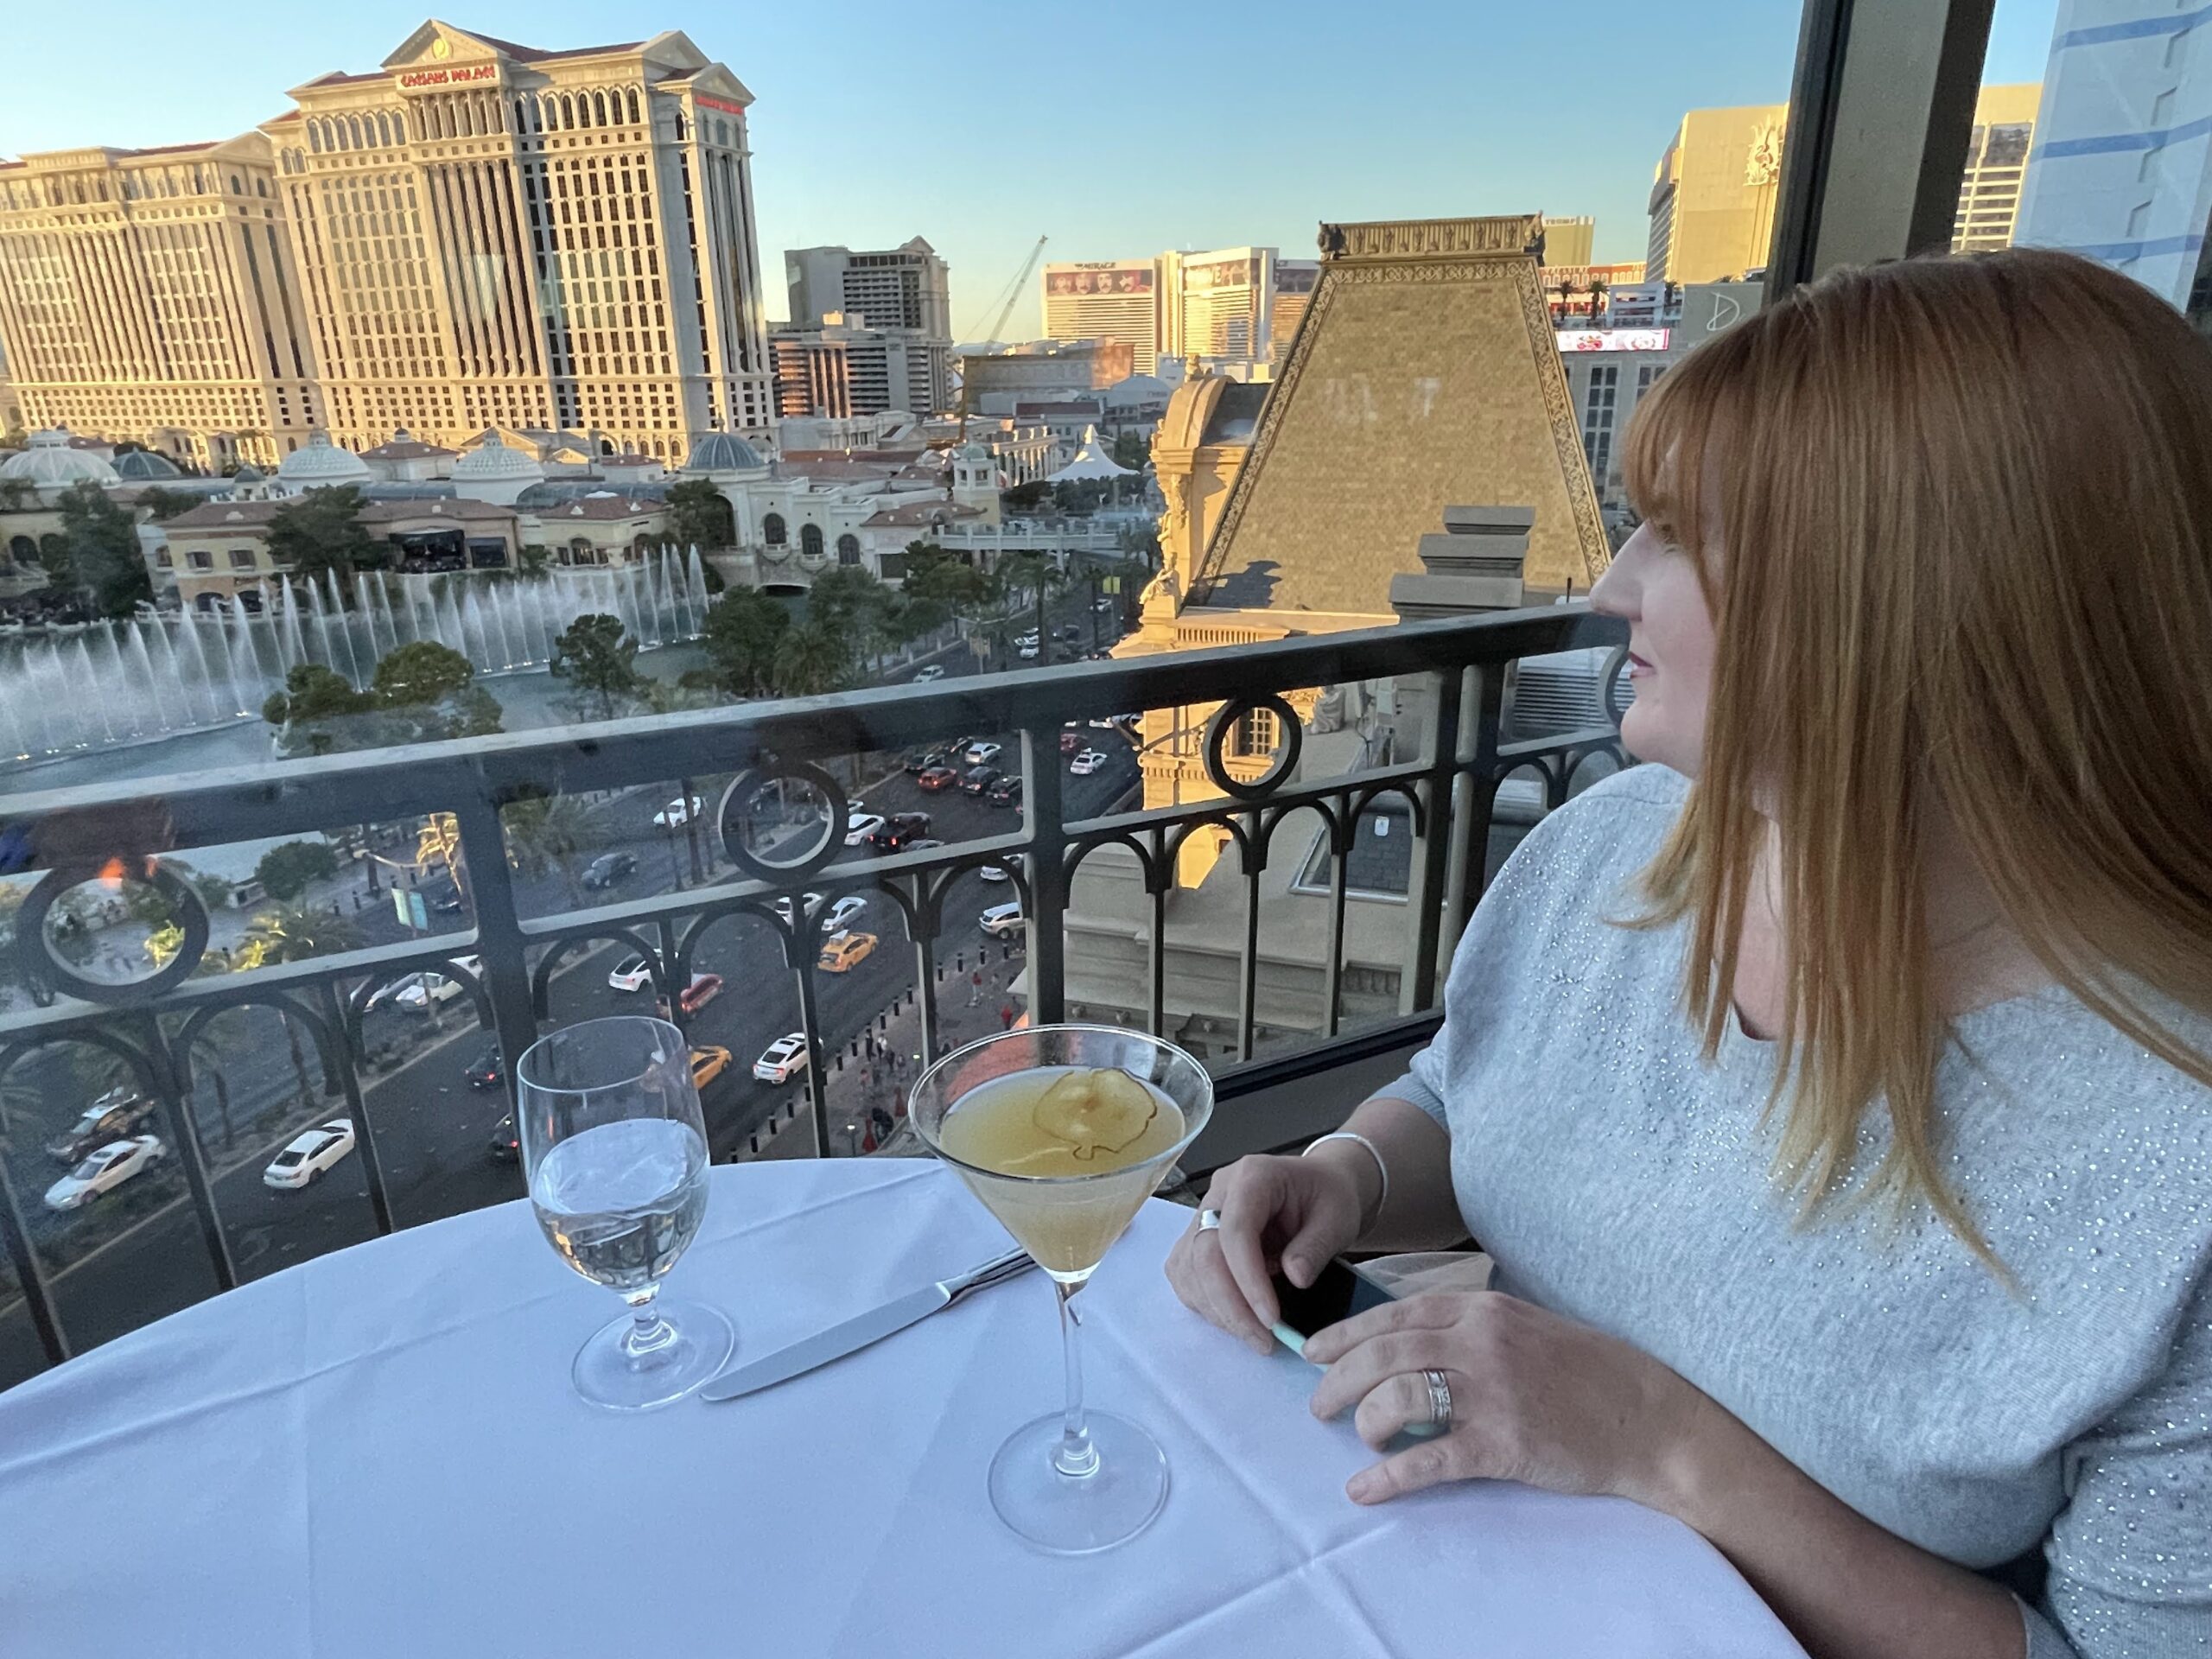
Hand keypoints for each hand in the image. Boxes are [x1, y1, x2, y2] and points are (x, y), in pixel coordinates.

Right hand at [1164, 1153, 1365, 1355]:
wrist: (1320, 1189)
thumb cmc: (1329, 1197)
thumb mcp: (1338, 1218)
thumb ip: (1316, 1246)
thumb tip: (1294, 1278)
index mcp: (1252, 1176)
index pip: (1235, 1231)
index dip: (1248, 1280)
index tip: (1272, 1319)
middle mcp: (1218, 1193)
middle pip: (1204, 1254)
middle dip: (1231, 1306)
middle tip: (1263, 1341)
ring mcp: (1203, 1216)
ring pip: (1189, 1269)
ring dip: (1218, 1310)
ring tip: (1256, 1333)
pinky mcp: (1196, 1239)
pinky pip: (1186, 1276)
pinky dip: (1206, 1303)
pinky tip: (1236, 1317)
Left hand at [1303, 1291, 1706, 1509]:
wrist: (1647, 1417)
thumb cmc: (1585, 1373)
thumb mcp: (1524, 1327)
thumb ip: (1470, 1328)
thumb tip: (1407, 1342)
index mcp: (1482, 1310)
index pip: (1395, 1314)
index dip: (1346, 1334)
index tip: (1313, 1352)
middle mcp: (1481, 1342)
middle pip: (1384, 1352)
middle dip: (1338, 1378)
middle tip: (1319, 1405)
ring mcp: (1492, 1392)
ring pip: (1398, 1397)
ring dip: (1364, 1422)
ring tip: (1358, 1440)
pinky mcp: (1504, 1442)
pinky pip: (1429, 1458)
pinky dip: (1388, 1477)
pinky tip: (1365, 1489)